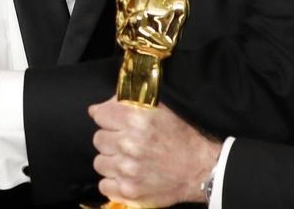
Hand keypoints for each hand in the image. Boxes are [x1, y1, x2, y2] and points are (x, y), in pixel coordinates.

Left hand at [90, 99, 220, 207]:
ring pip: (99, 162)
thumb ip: (125, 103)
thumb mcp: (157, 109)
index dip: (107, 118)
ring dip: (111, 161)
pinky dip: (113, 182)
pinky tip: (126, 176)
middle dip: (110, 140)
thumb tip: (95, 110)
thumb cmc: (179, 137)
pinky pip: (104, 185)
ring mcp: (128, 170)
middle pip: (98, 139)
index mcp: (136, 119)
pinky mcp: (130, 191)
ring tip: (127, 160)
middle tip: (126, 143)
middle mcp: (130, 144)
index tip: (115, 123)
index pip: (100, 115)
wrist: (199, 168)